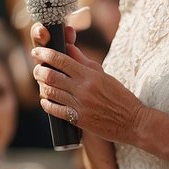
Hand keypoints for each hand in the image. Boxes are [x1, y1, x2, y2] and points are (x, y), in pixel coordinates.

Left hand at [30, 22, 146, 145]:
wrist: (132, 121)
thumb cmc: (118, 95)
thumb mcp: (103, 74)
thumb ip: (83, 61)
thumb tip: (67, 47)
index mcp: (89, 75)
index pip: (61, 60)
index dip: (45, 54)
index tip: (36, 52)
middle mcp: (83, 89)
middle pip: (51, 76)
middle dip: (39, 71)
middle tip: (37, 69)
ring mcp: (79, 105)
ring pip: (50, 92)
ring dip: (42, 86)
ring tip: (42, 83)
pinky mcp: (78, 119)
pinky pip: (54, 110)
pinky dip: (46, 103)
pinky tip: (46, 99)